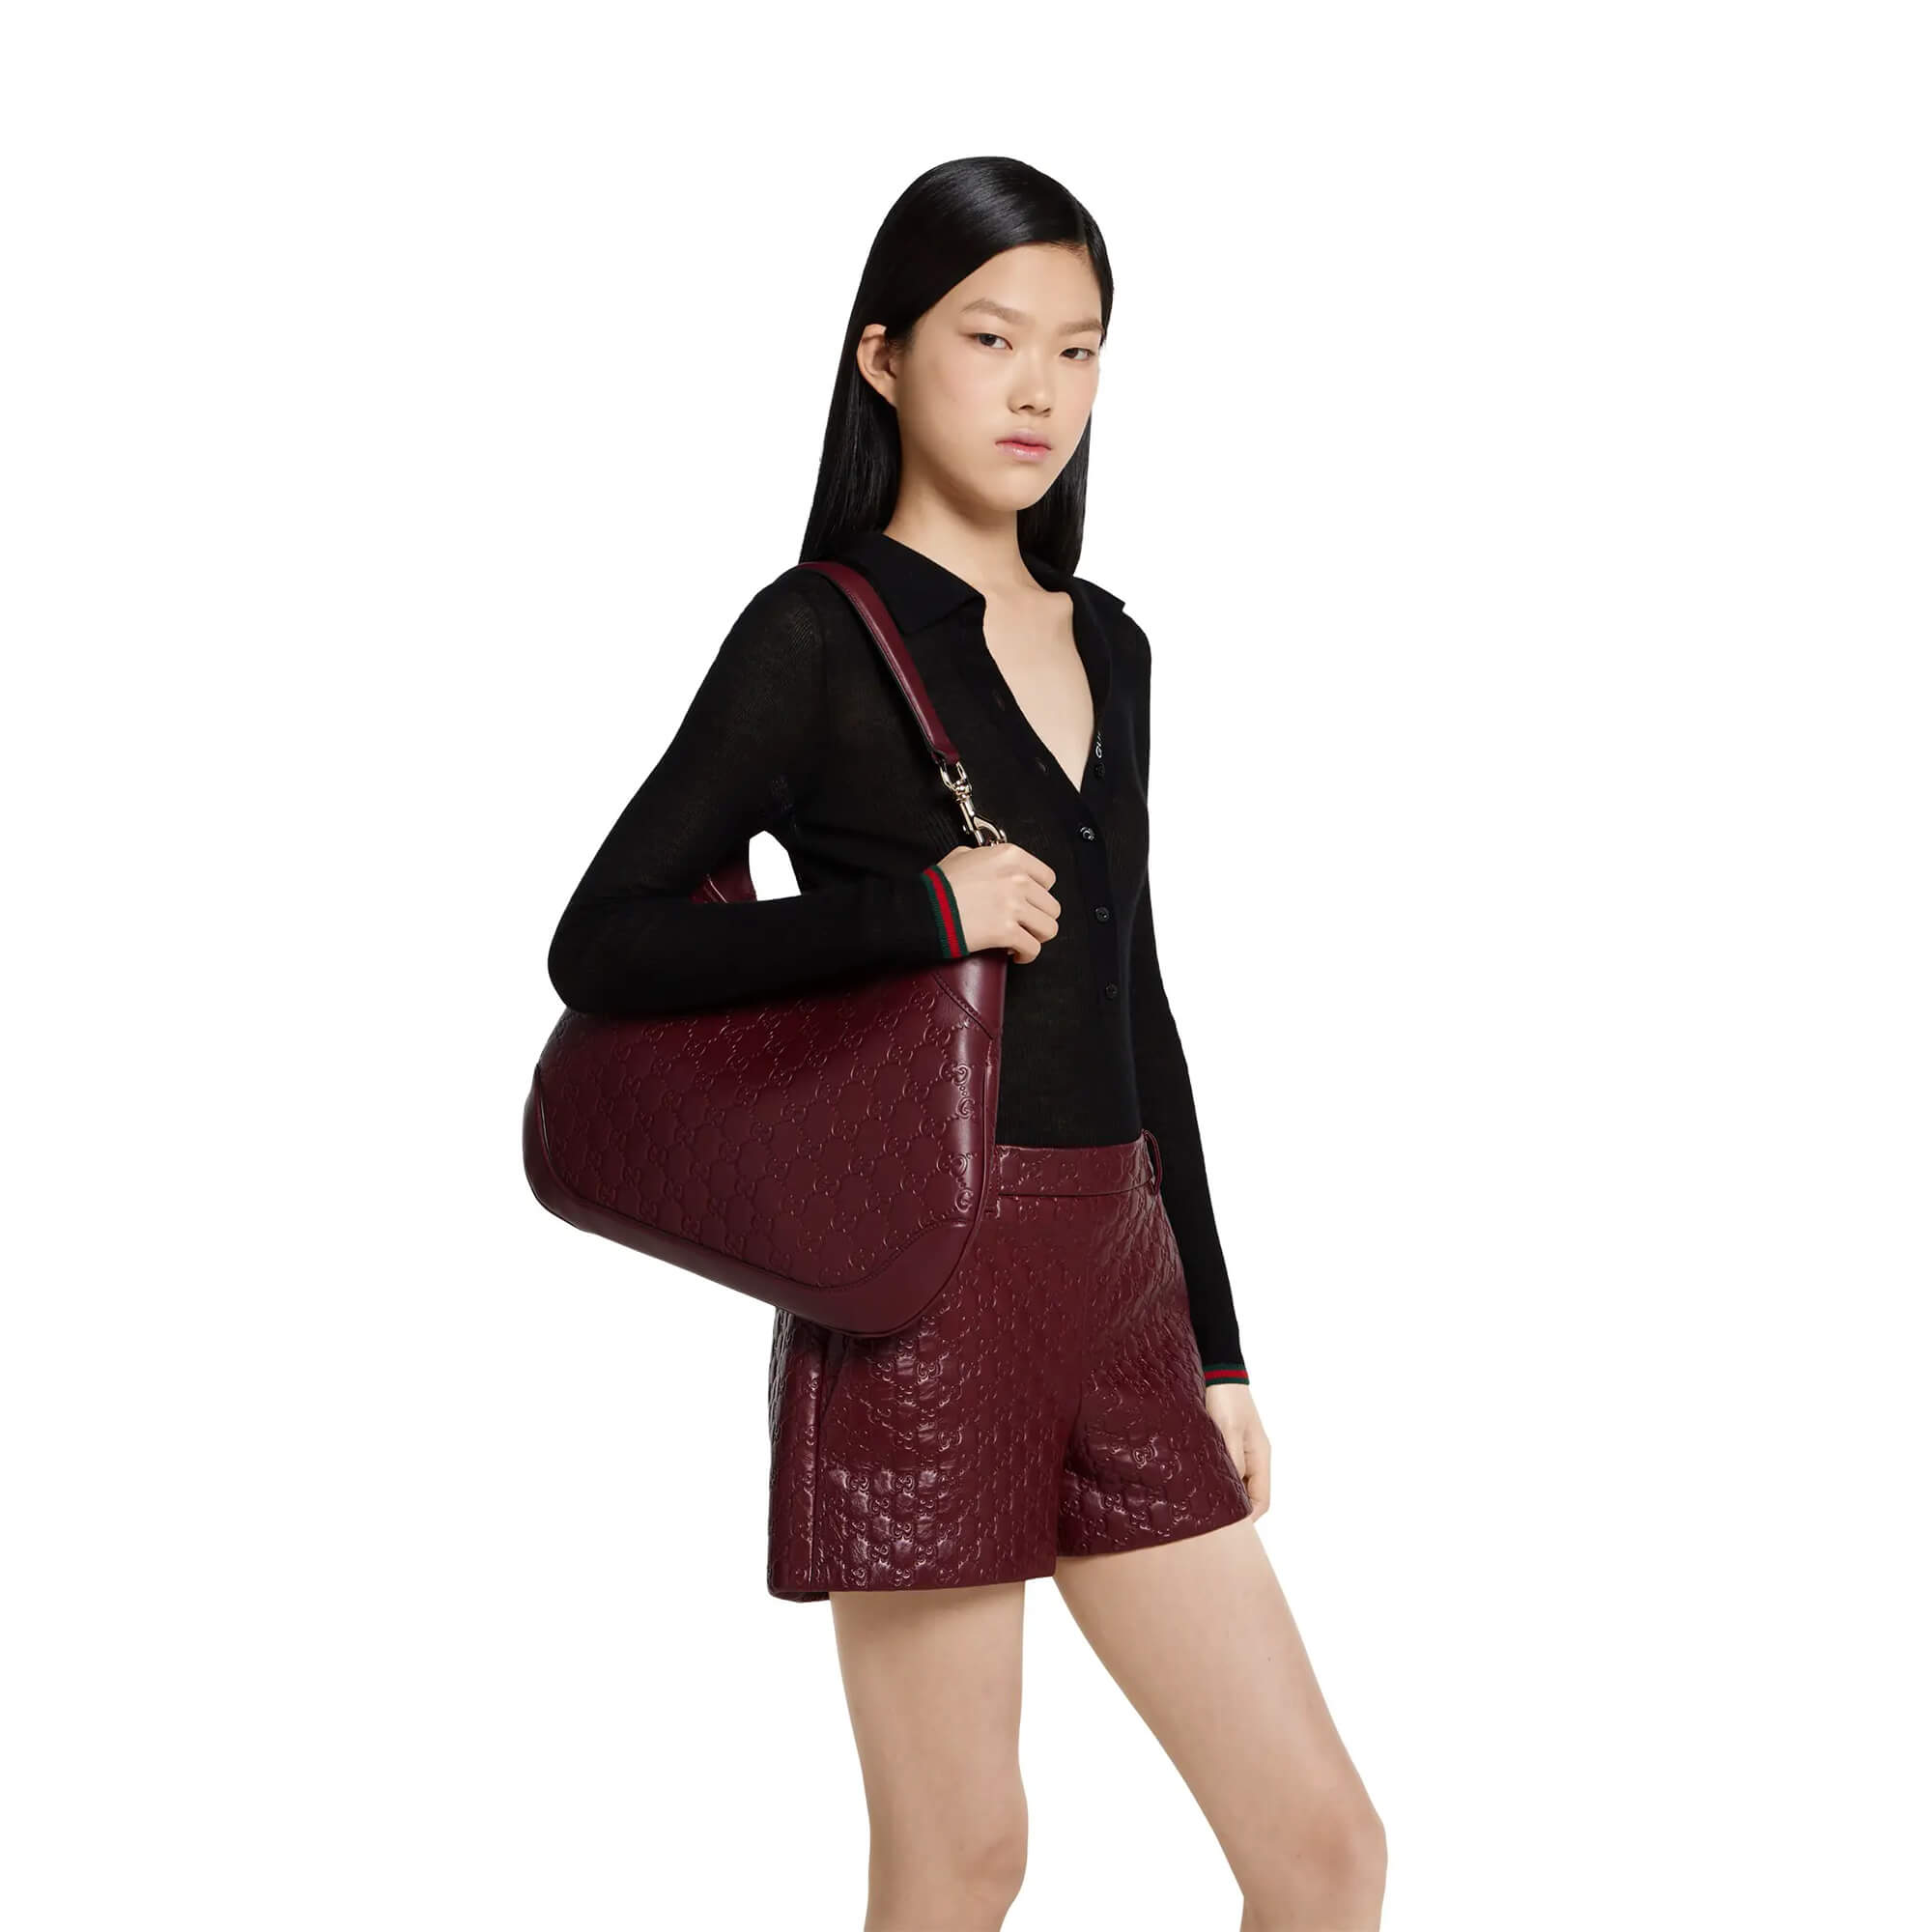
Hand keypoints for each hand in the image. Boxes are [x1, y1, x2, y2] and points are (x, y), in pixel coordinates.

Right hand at [936, 840, 1059, 962]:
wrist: (924, 909)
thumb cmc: (938, 885)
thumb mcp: (961, 856)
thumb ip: (983, 857)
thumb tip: (986, 862)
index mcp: (1010, 856)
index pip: (1047, 878)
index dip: (1039, 894)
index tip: (1029, 904)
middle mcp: (1018, 879)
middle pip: (1051, 906)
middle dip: (1038, 918)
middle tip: (1023, 925)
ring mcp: (1014, 906)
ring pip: (1049, 928)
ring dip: (1036, 937)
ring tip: (1022, 940)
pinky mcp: (1007, 931)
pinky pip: (1033, 948)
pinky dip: (1026, 954)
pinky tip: (1015, 954)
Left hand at [1205, 1384, 1270, 1520]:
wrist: (1217, 1367)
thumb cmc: (1225, 1397)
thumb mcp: (1227, 1430)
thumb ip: (1231, 1461)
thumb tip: (1232, 1495)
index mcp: (1260, 1457)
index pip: (1262, 1501)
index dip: (1247, 1519)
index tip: (1227, 1531)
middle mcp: (1253, 1457)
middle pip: (1249, 1495)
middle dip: (1234, 1511)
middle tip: (1210, 1522)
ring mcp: (1240, 1450)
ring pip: (1236, 1484)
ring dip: (1224, 1495)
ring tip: (1202, 1505)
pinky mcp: (1226, 1443)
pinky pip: (1225, 1469)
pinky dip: (1216, 1479)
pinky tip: (1198, 1482)